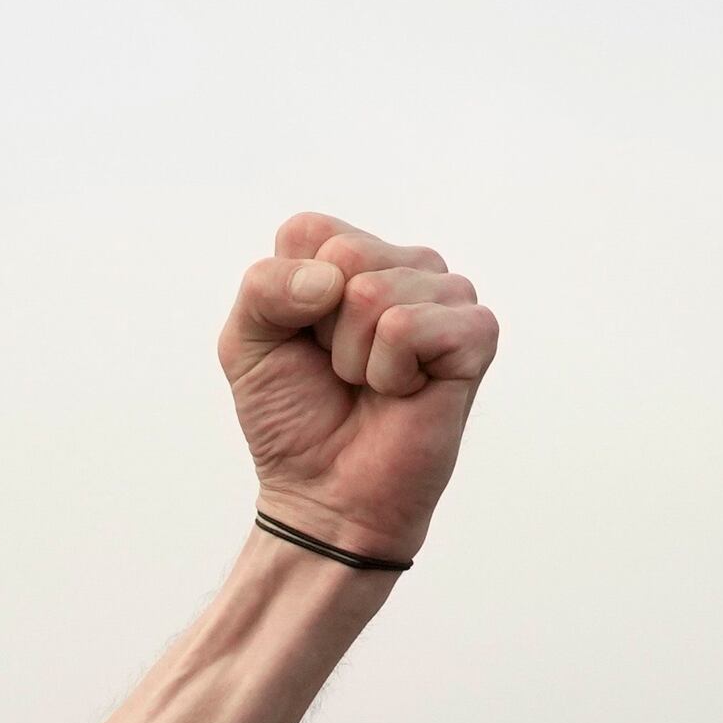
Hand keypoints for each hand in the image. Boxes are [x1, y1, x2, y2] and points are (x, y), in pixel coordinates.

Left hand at [224, 215, 496, 567]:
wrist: (324, 492)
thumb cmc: (293, 417)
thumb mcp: (246, 346)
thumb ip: (262, 289)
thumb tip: (332, 280)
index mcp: (352, 258)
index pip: (308, 230)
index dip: (285, 298)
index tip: (301, 343)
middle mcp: (406, 266)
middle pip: (345, 254)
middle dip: (321, 327)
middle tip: (339, 369)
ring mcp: (448, 296)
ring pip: (375, 292)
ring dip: (353, 356)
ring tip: (370, 383)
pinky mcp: (476, 334)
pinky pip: (409, 327)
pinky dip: (389, 372)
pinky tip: (402, 392)